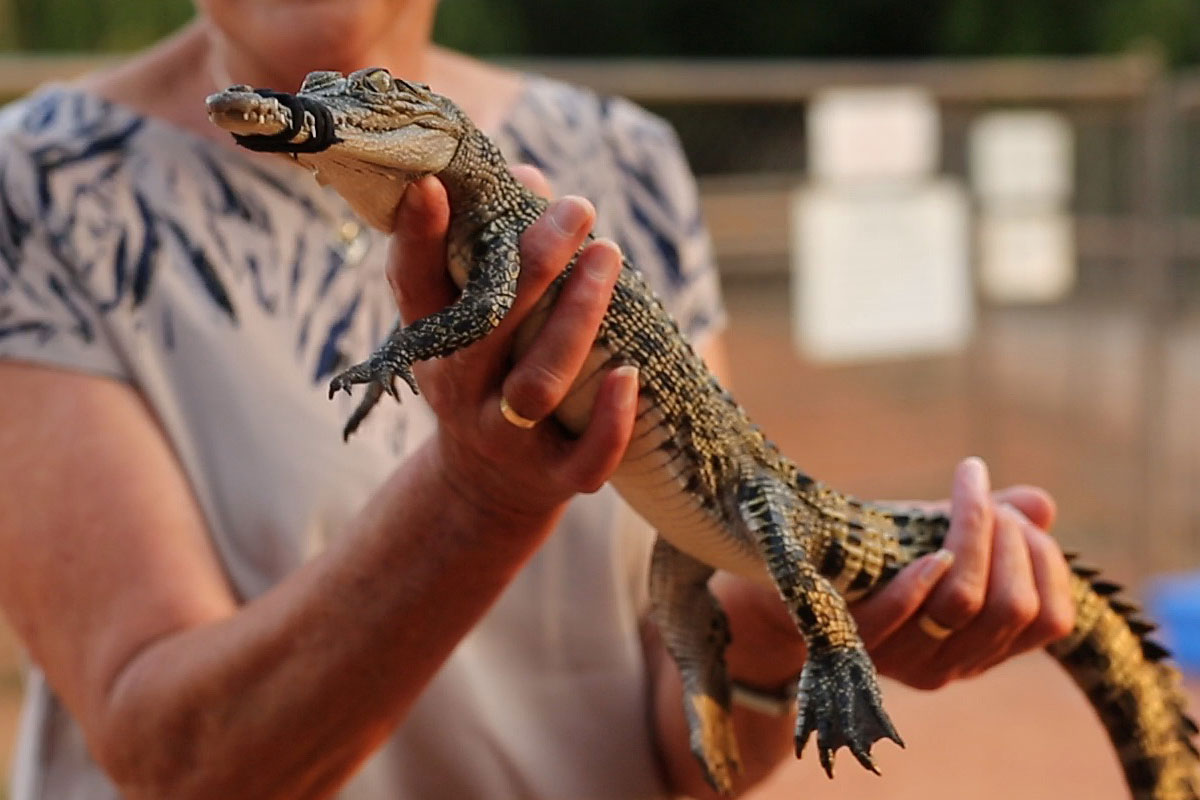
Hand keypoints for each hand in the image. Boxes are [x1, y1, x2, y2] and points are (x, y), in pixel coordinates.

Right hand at [385, 168, 637, 522]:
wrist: (486, 486)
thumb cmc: (485, 372)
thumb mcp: (468, 317)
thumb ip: (491, 248)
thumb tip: (528, 173)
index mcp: (432, 341)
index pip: (414, 284)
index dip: (417, 236)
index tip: (433, 182)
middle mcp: (460, 388)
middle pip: (488, 327)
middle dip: (534, 263)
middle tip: (577, 208)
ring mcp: (505, 438)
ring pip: (538, 384)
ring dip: (576, 320)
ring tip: (609, 256)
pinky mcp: (553, 478)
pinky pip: (586, 457)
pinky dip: (612, 420)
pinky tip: (632, 374)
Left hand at [852, 456, 1075, 688]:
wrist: (796, 584)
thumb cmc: (877, 557)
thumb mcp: (939, 533)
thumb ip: (995, 522)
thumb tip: (1043, 504)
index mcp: (985, 645)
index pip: (1051, 618)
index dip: (1048, 563)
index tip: (1024, 517)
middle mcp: (953, 663)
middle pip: (1014, 606)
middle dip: (1011, 541)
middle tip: (989, 499)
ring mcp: (903, 657)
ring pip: (964, 603)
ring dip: (973, 539)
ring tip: (967, 496)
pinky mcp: (853, 640)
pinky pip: (899, 615)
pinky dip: (920, 578)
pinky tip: (928, 550)